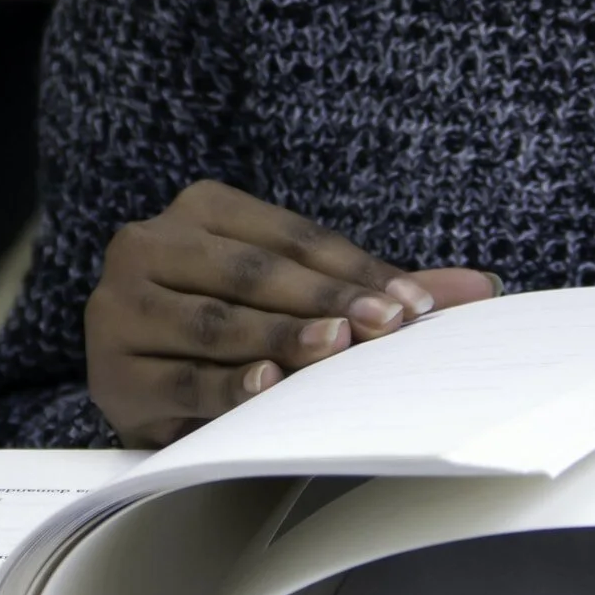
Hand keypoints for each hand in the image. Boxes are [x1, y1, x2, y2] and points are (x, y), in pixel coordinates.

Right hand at [86, 179, 498, 446]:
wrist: (141, 380)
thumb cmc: (235, 331)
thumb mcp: (298, 299)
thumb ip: (375, 289)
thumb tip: (482, 288)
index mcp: (199, 208)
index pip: (288, 237)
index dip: (354, 269)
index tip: (414, 304)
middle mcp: (148, 244)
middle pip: (252, 272)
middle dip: (327, 300)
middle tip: (388, 326)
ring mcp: (121, 307)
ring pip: (216, 323)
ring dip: (280, 338)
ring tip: (336, 348)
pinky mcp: (112, 371)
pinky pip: (181, 379)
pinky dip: (227, 385)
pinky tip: (267, 386)